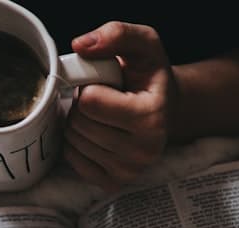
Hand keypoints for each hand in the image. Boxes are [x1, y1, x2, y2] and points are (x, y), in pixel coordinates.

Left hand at [65, 22, 176, 191]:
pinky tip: (96, 133)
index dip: (91, 86)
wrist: (165, 109)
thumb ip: (116, 34)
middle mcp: (144, 150)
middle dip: (83, 106)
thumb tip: (80, 46)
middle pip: (79, 123)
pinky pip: (73, 160)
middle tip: (103, 100)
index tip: (108, 85)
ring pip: (74, 141)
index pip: (90, 101)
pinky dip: (77, 144)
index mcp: (152, 117)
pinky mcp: (113, 183)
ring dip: (79, 123)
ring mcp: (129, 171)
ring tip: (102, 116)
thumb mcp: (142, 45)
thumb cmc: (149, 76)